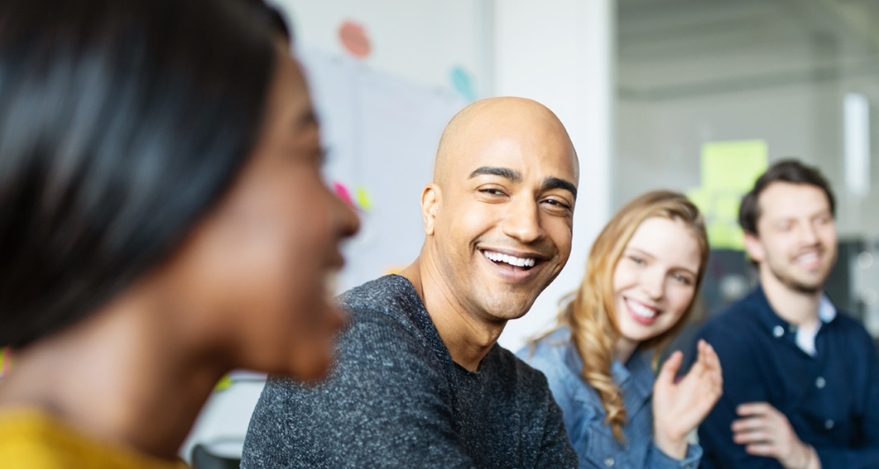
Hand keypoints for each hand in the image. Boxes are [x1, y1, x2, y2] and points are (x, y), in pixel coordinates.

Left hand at [653, 340, 722, 458]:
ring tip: (710, 356)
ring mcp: (704, 394)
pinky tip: (712, 373)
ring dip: (715, 366)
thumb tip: (679, 352)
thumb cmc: (663, 406)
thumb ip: (669, 368)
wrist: (665, 426)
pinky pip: (716, 392)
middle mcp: (699, 385)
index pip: (700, 363)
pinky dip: (716, 382)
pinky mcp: (707, 404)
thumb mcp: (662, 382)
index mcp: (690, 380)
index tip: (702, 342)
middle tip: (707, 347)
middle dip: (710, 356)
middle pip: (710, 368)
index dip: (703, 353)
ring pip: (716, 377)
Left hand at [732, 402, 819, 468]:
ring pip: (764, 434)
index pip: (765, 408)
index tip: (738, 410)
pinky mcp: (784, 450)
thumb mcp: (775, 426)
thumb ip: (762, 420)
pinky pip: (769, 448)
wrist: (800, 455)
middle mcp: (782, 425)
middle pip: (762, 421)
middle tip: (733, 427)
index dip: (751, 408)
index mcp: (778, 417)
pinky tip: (748, 449)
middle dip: (746, 423)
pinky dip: (757, 448)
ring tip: (735, 438)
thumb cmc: (781, 438)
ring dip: (747, 436)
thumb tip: (739, 420)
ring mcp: (784, 438)